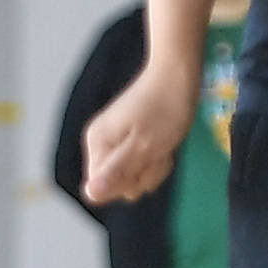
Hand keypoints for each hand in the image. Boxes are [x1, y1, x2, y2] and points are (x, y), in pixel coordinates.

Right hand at [80, 64, 198, 206]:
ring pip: (133, 178)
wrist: (177, 73)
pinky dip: (156, 160)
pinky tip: (164, 143)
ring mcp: (115, 143)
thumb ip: (116, 171)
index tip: (145, 158)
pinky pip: (141, 166)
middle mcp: (100, 144)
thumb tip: (90, 194)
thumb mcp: (143, 146)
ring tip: (162, 144)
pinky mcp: (130, 142)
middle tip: (157, 149)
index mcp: (97, 144)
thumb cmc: (164, 108)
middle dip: (144, 174)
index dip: (128, 181)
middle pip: (119, 186)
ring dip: (154, 167)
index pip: (102, 189)